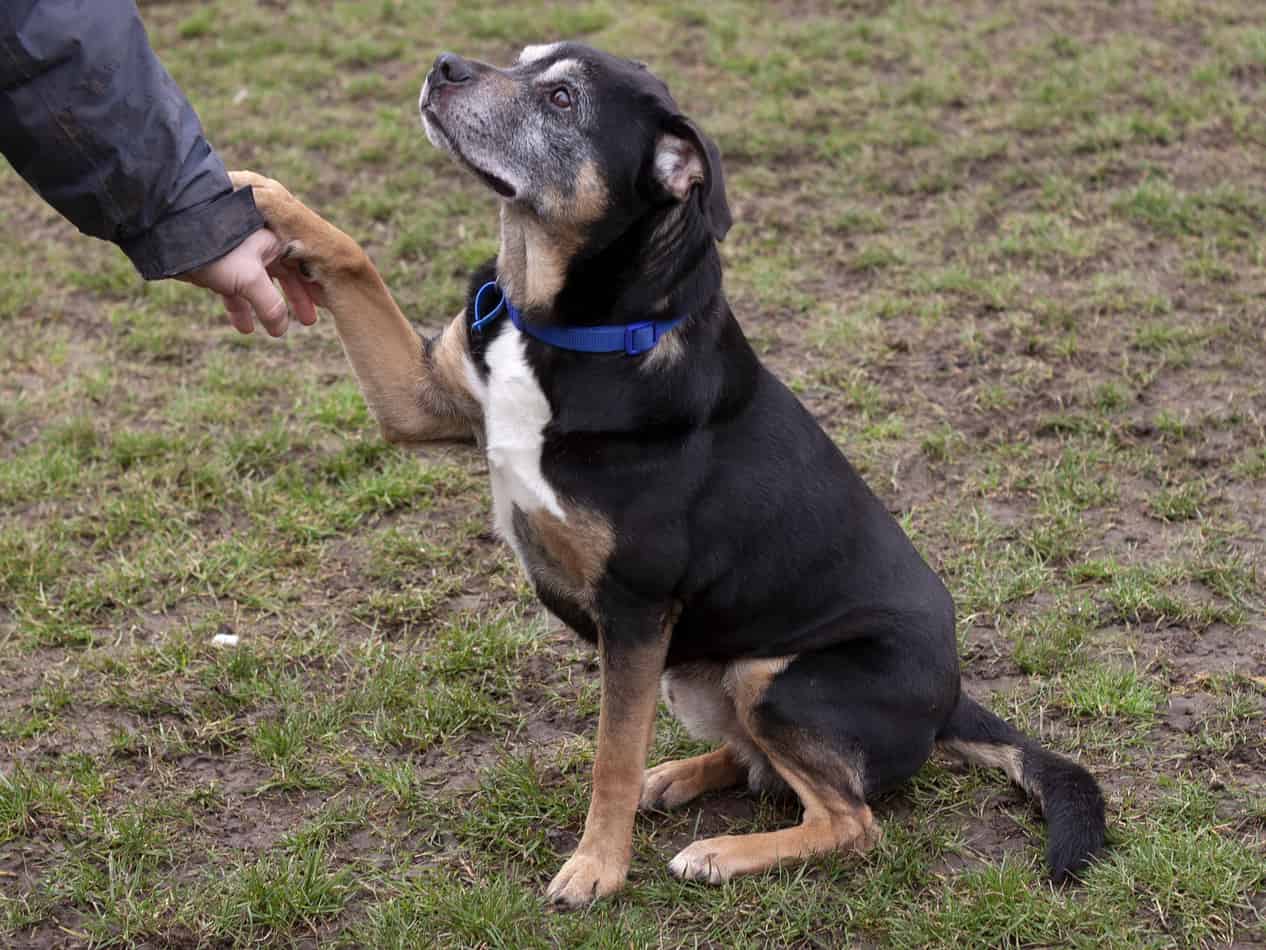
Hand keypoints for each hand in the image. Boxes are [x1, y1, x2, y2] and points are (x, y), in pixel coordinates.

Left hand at [179, 228, 318, 335]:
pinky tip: (244, 327)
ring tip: (272, 331)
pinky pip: (235, 290)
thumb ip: (271, 305)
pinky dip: (240, 307)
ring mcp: (237, 255)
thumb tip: (282, 329)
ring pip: (258, 286)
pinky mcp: (217, 265)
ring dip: (265, 309)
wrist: (169, 233)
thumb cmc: (216, 250)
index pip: (299, 268)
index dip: (308, 292)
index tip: (313, 314)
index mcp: (272, 241)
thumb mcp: (250, 279)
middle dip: (293, 301)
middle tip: (306, 322)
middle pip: (283, 276)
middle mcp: (258, 245)